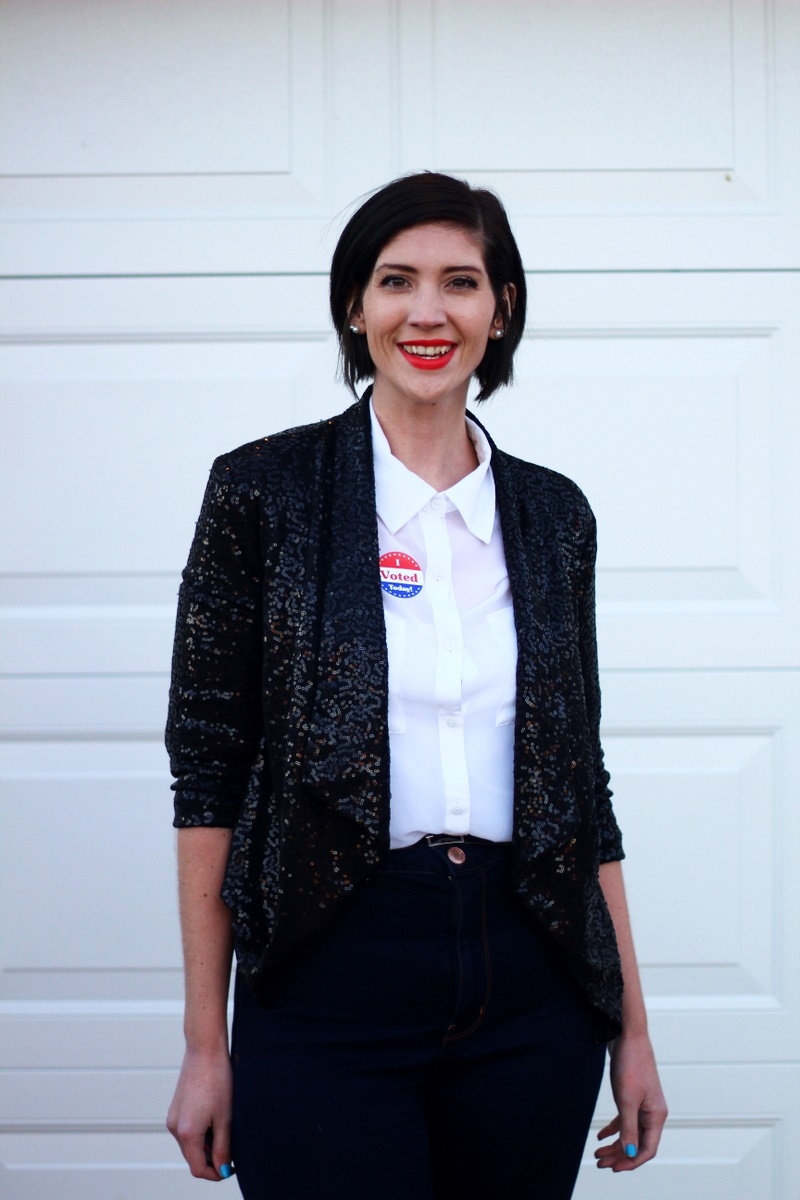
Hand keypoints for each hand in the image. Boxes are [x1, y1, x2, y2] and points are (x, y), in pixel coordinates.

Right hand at [167, 1045, 233, 1180]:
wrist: (204, 1049)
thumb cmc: (217, 1079)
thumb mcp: (225, 1117)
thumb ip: (223, 1147)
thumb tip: (222, 1170)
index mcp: (187, 1133)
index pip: (198, 1168)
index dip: (215, 1173)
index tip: (230, 1168)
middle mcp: (175, 1127)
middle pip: (192, 1157)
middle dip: (211, 1159)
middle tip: (232, 1149)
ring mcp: (173, 1117)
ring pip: (189, 1144)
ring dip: (206, 1145)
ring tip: (225, 1128)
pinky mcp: (175, 1108)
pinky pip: (186, 1130)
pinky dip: (200, 1132)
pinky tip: (215, 1118)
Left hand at [595, 1031, 666, 1170]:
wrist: (628, 1036)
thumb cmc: (631, 1064)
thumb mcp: (627, 1099)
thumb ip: (628, 1127)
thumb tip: (630, 1153)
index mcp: (656, 1115)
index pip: (647, 1149)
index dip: (631, 1161)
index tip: (613, 1168)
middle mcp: (652, 1112)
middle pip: (638, 1143)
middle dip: (620, 1156)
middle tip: (600, 1163)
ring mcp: (643, 1104)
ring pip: (630, 1133)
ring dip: (615, 1145)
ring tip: (598, 1154)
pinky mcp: (633, 1096)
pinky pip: (625, 1120)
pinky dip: (613, 1129)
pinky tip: (600, 1136)